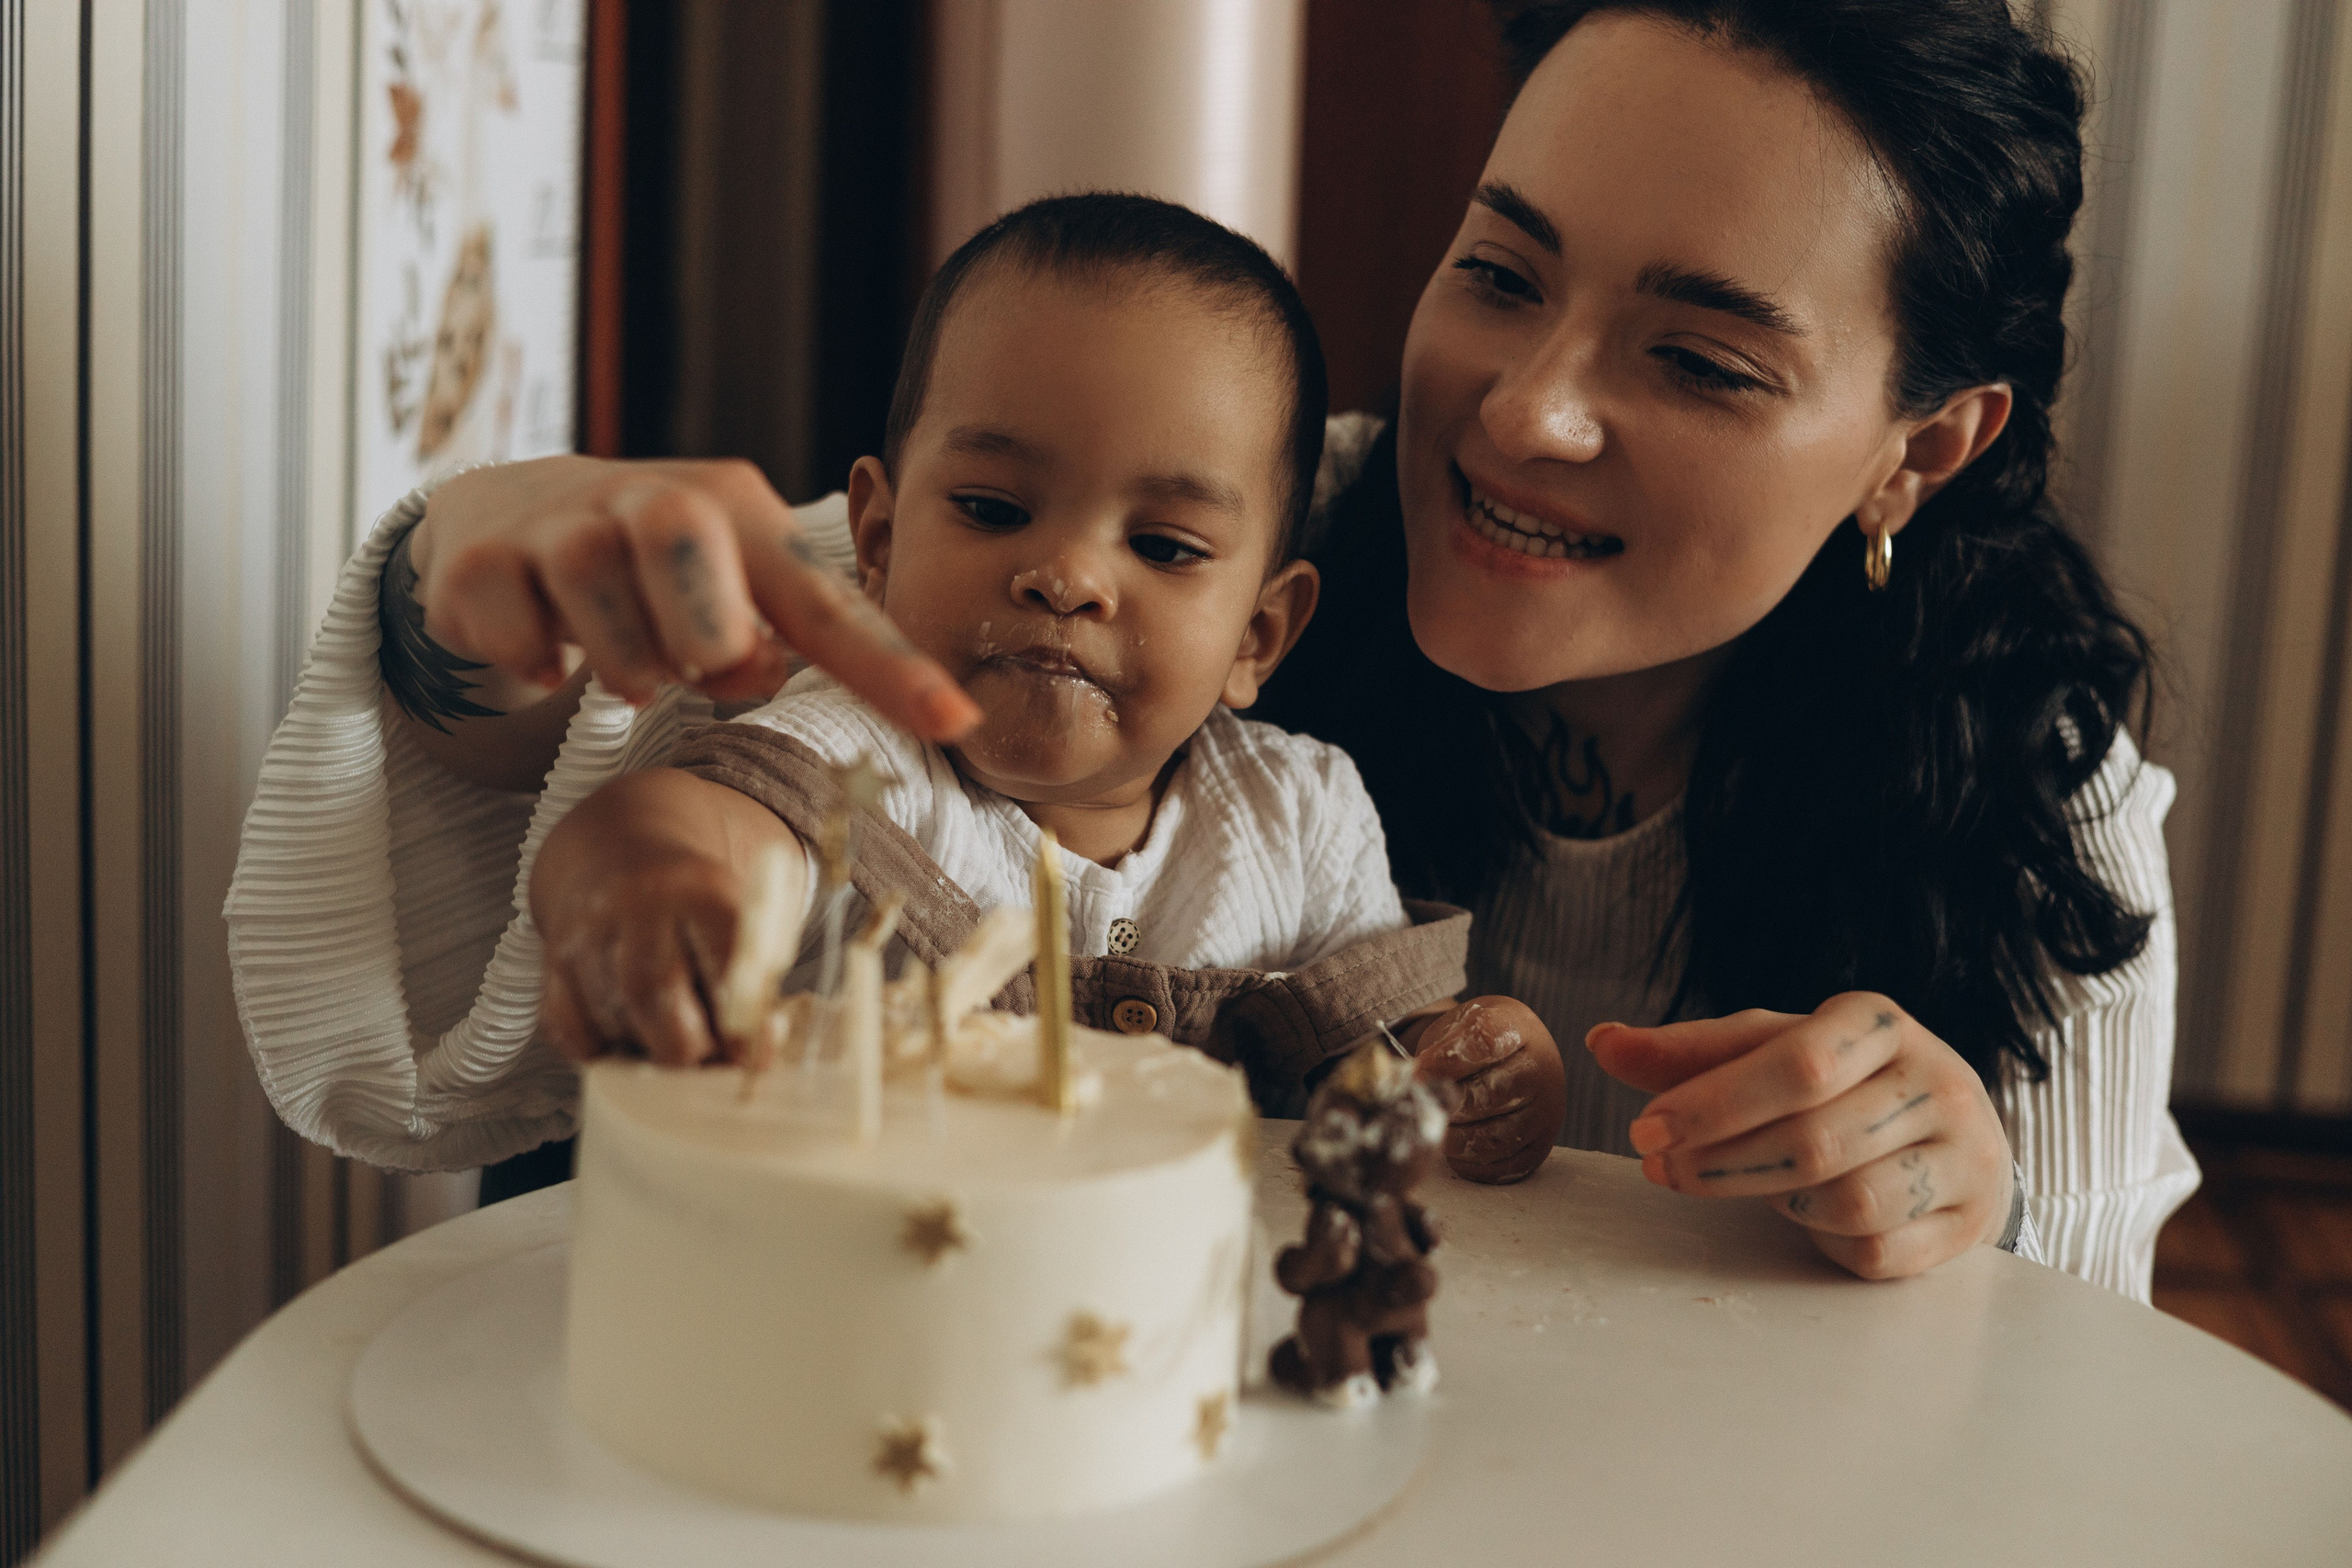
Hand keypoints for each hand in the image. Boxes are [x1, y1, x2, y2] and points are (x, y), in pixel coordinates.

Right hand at [412, 454, 977, 736]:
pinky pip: (525, 644)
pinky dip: (537, 662)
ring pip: (611, 633)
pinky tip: (545, 645)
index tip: (955, 724)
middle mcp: (657, 500)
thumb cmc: (650, 568)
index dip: (891, 672)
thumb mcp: (726, 587)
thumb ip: (776, 639)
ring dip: (624, 669)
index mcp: (740, 513)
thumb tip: (773, 672)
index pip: (827, 607)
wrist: (504, 512)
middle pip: (709, 612)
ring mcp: (565, 526)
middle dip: (705, 658)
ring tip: (620, 655)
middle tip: (684, 661)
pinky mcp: (486, 563)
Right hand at [539, 840, 742, 1065]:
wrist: (620, 862)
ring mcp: (587, 933)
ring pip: (610, 1018)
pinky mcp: (552, 962)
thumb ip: (753, 988)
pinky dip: (598, 1049)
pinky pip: (568, 1029)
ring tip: (666, 1040)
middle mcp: (636, 905)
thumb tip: (753, 1059)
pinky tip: (623, 1036)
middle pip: (652, 992)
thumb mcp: (738, 922)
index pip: (721, 960)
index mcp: (700, 892)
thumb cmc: (695, 912)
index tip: (744, 1055)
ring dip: (642, 1049)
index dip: (737, 1020)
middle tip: (700, 1058)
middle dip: (682, 1047)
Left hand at [1410, 997, 1566, 1183]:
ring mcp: (1546, 1109)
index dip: (1447, 1060)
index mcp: (1518, 1026)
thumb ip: (1438, 1049)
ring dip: (1456, 1136)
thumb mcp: (1455, 1027)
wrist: (1513, 1058)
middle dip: (1450, 1103)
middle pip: (1492, 1094)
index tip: (1419, 1072)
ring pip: (1496, 1136)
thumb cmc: (1475, 1043)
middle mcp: (1542, 1068)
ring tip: (1438, 1124)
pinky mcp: (1541, 1145)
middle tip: (1426, 1104)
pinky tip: (1456, 1146)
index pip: (1486, 1041)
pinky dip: (1471, 1162)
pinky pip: (1503, 1165)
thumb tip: (1419, 1081)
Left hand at [1586, 994, 2014, 1279]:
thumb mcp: (1771, 1050)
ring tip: (1743, 1183)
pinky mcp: (1971, 1223)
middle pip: (1816, 1140)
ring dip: (1775, 1202)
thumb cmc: (1841, 1084)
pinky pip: (1880, 1250)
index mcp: (1880, 1023)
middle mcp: (1938, 1081)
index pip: (1798, 1064)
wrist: (1954, 1133)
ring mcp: (1965, 1154)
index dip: (1714, 1103)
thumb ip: (1692, 1053)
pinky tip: (1806, 1219)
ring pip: (1850, 1201)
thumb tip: (1601, 1041)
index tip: (1644, 1131)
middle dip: (1722, 1162)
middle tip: (1661, 1170)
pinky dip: (1826, 1243)